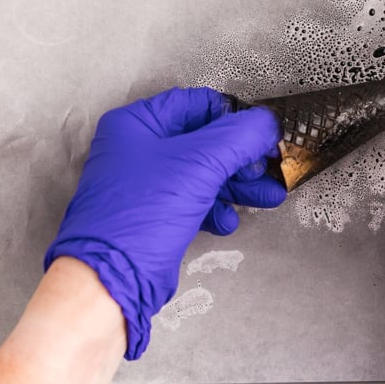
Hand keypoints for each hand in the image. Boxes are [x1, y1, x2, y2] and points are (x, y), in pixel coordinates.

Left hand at [45, 88, 284, 359]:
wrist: (112, 279)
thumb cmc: (143, 214)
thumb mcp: (200, 164)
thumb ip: (239, 137)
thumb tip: (266, 123)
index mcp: (138, 124)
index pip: (197, 104)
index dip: (234, 117)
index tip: (263, 133)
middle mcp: (137, 150)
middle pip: (204, 142)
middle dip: (242, 157)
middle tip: (271, 167)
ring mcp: (145, 185)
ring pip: (203, 174)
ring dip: (237, 185)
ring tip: (269, 196)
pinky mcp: (154, 216)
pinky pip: (193, 202)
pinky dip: (215, 209)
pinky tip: (227, 221)